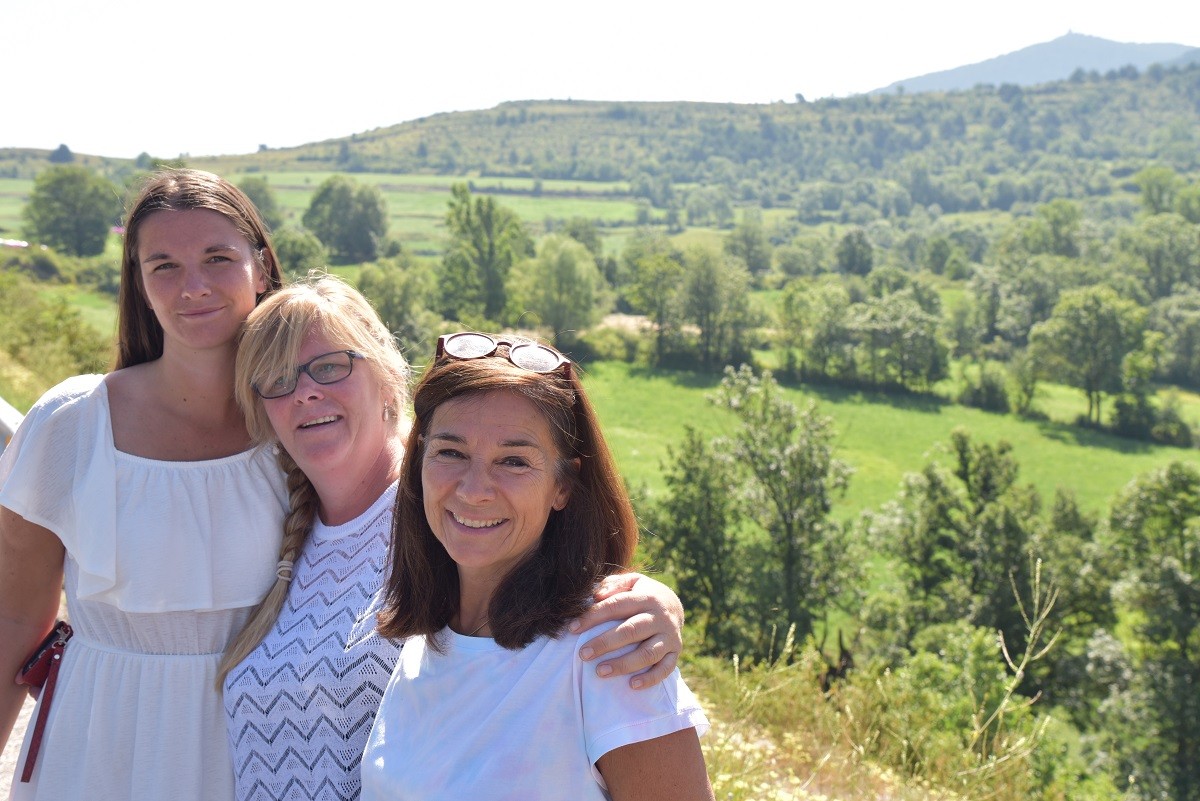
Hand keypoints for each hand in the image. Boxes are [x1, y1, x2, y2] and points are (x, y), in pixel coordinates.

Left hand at [570, 573, 683, 689]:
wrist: (675, 605)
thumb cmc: (642, 594)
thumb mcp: (631, 582)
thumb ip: (613, 585)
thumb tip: (596, 595)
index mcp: (647, 597)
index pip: (617, 606)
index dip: (594, 617)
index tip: (572, 628)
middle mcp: (660, 617)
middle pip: (631, 631)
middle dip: (605, 643)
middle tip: (583, 654)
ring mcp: (670, 636)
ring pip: (647, 653)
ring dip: (623, 664)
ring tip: (600, 672)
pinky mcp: (676, 652)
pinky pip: (665, 669)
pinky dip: (650, 678)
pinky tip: (632, 685)